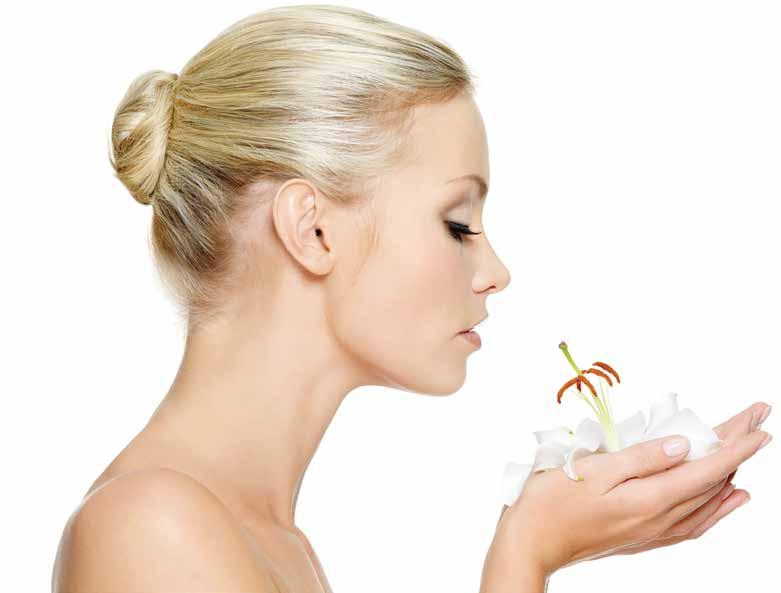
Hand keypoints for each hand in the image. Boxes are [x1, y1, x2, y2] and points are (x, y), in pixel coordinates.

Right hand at [491, 401, 772, 576]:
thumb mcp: (594, 470)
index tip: (759, 424)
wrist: (531, 541)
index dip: (735, 446)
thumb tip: (684, 446)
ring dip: (732, 476)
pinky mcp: (643, 536)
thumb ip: (642, 457)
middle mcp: (659, 519)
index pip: (706, 469)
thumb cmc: (552, 500)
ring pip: (708, 503)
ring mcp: (653, 531)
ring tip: (748, 453)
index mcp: (648, 499)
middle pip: (713, 483)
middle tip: (758, 421)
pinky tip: (728, 501)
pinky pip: (696, 523)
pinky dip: (719, 508)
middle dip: (738, 450)